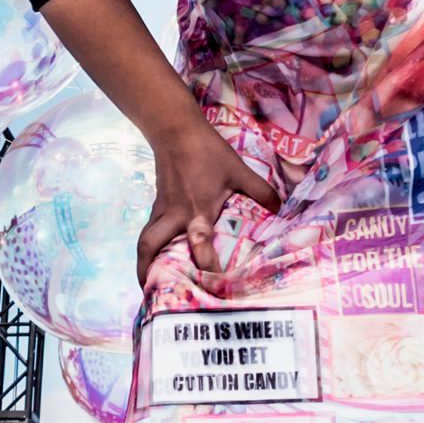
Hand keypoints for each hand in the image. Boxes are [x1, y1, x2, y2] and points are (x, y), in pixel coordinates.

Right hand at [137, 117, 280, 284]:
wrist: (175, 130)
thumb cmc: (208, 151)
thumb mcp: (238, 170)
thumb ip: (260, 190)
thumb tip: (280, 207)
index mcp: (197, 211)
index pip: (200, 244)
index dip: (207, 267)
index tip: (214, 286)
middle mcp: (175, 215)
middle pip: (150, 246)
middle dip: (148, 271)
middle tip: (152, 292)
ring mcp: (162, 209)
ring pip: (145, 240)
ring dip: (143, 261)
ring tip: (146, 282)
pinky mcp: (157, 203)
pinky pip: (149, 229)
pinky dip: (150, 245)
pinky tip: (155, 254)